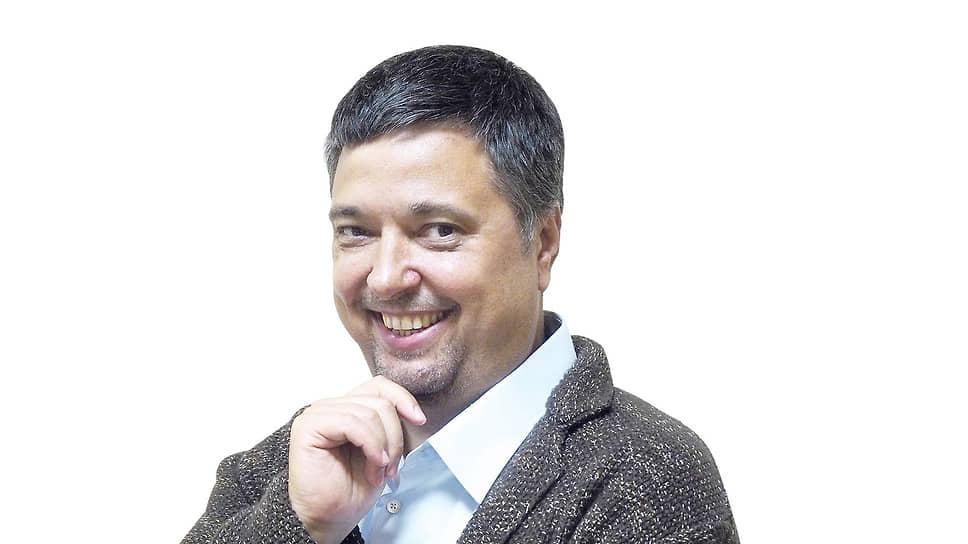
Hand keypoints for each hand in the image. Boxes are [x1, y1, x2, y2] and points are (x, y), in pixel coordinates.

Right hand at [288, 376, 426, 543]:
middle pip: (379, 401)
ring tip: (378, 470)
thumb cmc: (350, 490)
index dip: (402, 398)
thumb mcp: (382, 451)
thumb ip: (390, 426)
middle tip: (390, 465)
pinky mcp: (309, 426)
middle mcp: (332, 407)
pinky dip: (370, 445)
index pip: (379, 386)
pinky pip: (352, 423)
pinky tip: (372, 464)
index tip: (418, 420)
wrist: (328, 517)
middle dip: (394, 436)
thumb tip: (413, 413)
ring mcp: (319, 414)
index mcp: (348, 409)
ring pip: (369, 412)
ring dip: (383, 446)